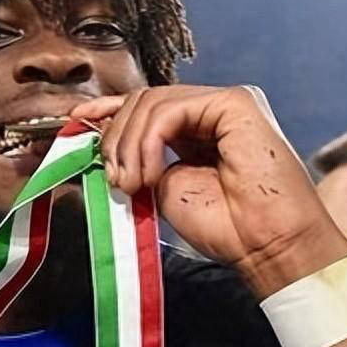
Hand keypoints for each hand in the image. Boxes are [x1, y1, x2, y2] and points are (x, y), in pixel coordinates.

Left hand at [71, 85, 346, 296]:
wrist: (268, 247)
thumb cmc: (228, 229)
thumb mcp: (166, 190)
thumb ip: (141, 162)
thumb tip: (103, 146)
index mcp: (199, 129)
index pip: (146, 107)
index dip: (109, 111)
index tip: (78, 121)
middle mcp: (213, 111)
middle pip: (143, 100)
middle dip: (115, 136)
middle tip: (114, 178)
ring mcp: (226, 104)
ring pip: (152, 102)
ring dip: (129, 144)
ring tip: (131, 184)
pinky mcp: (235, 103)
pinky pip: (170, 110)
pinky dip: (149, 141)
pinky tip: (150, 174)